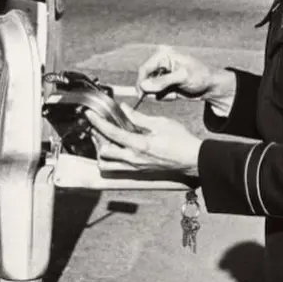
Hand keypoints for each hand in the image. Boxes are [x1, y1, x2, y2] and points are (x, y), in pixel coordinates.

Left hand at [85, 103, 201, 176]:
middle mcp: (133, 159)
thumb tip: (124, 108)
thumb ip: (138, 117)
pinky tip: (115, 149)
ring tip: (104, 140)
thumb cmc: (180, 141)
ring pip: (107, 165)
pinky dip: (111, 160)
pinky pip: (117, 169)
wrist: (192, 160)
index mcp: (139, 144)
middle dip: (96, 138)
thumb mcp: (160, 123)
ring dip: (102, 153)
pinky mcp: (138, 173)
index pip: (111, 133)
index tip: (89, 115)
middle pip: (103, 152)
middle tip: (96, 127)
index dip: (97, 122)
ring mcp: (135, 168)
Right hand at [137, 46, 236, 113]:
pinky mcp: (164, 85)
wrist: (211, 87)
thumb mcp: (182, 77)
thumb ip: (162, 81)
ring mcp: (162, 75)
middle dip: (152, 90)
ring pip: (150, 89)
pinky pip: (157, 94)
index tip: (141, 95)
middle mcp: (161, 64)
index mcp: (163, 56)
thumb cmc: (200, 76)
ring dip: (160, 94)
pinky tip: (176, 93)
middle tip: (164, 94)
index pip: (145, 69)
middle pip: (145, 79)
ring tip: (175, 92)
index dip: (141, 82)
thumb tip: (143, 86)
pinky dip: (165, 97)